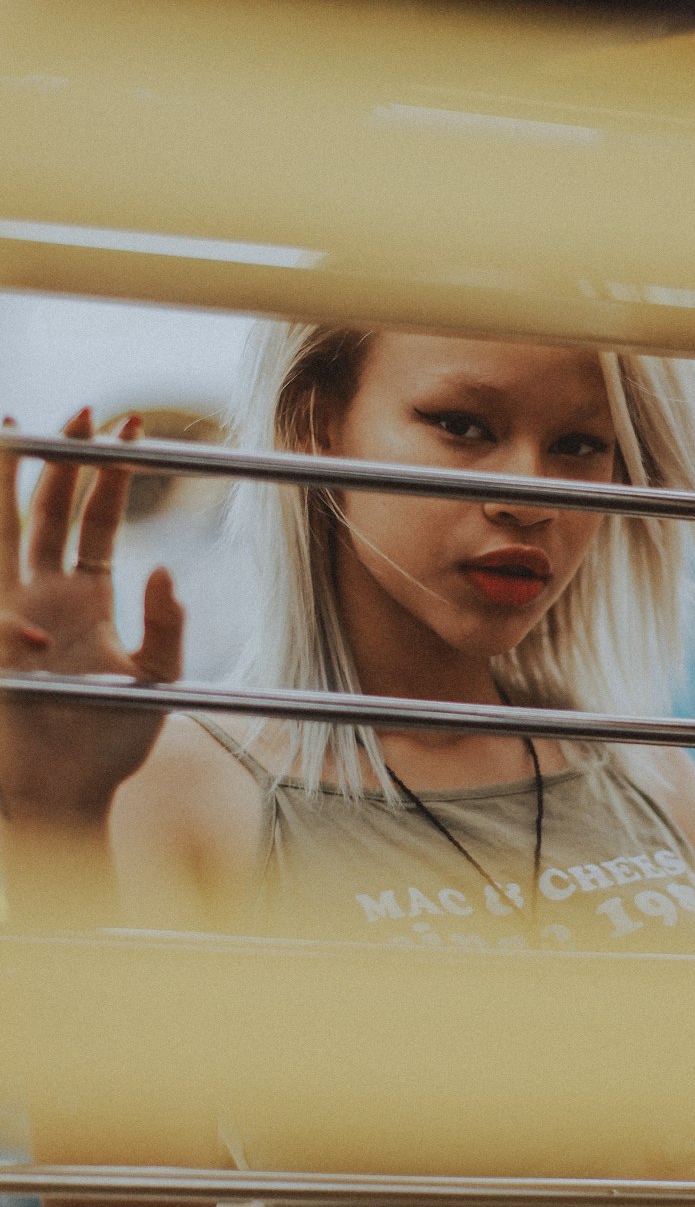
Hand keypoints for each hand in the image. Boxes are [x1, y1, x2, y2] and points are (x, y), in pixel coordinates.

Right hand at [0, 407, 183, 824]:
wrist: (62, 797)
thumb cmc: (109, 746)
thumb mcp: (156, 682)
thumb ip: (166, 630)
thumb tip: (166, 570)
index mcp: (84, 596)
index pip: (96, 518)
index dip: (111, 473)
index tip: (133, 427)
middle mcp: (40, 593)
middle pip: (48, 508)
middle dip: (62, 457)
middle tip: (83, 409)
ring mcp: (7, 609)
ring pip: (2, 528)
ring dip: (5, 479)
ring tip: (13, 427)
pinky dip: (7, 605)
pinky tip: (28, 610)